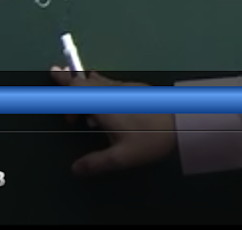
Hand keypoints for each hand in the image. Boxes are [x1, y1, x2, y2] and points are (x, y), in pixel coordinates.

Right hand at [49, 67, 177, 175]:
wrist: (185, 121)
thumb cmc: (151, 138)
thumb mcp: (122, 157)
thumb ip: (96, 163)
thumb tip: (76, 168)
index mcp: (103, 104)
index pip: (76, 90)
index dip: (63, 91)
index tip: (57, 90)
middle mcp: (112, 91)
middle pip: (86, 80)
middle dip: (70, 80)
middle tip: (57, 73)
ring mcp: (126, 88)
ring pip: (99, 81)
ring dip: (87, 85)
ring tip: (78, 85)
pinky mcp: (138, 90)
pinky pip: (111, 85)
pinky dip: (101, 89)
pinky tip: (106, 104)